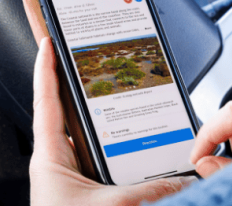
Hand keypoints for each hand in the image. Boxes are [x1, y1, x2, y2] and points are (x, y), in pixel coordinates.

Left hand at [30, 37, 196, 205]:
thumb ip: (153, 189)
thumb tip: (185, 181)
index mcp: (51, 157)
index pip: (46, 100)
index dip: (46, 67)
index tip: (48, 42)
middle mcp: (62, 166)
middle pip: (78, 119)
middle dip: (95, 96)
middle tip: (110, 71)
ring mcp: (77, 183)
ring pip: (101, 147)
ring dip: (120, 135)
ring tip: (142, 117)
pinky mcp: (92, 198)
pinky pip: (113, 171)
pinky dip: (132, 162)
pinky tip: (152, 162)